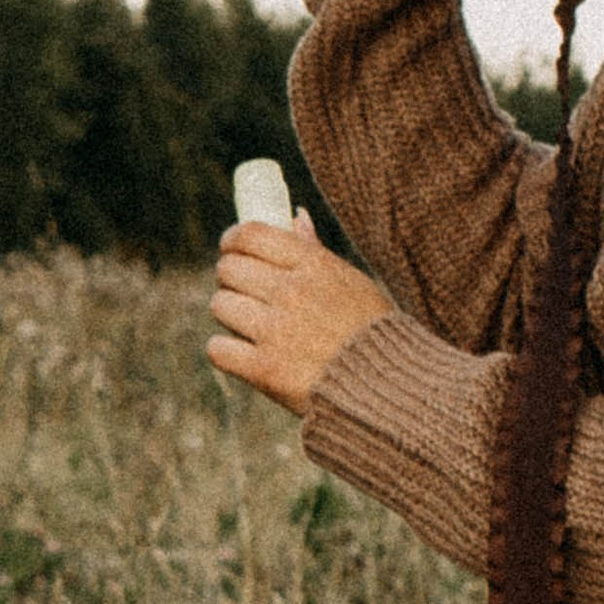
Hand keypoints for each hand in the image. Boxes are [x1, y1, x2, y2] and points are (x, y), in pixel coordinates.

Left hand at [208, 214, 391, 413]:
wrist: (384, 387)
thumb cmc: (369, 332)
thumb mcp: (352, 282)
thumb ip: (316, 251)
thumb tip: (295, 216)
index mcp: (314, 265)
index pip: (251, 235)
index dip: (232, 240)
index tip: (230, 248)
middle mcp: (292, 292)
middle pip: (229, 269)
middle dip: (230, 278)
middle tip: (240, 291)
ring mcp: (277, 331)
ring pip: (220, 305)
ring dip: (228, 314)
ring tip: (247, 325)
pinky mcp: (265, 369)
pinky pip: (218, 349)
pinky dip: (224, 351)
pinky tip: (241, 354)